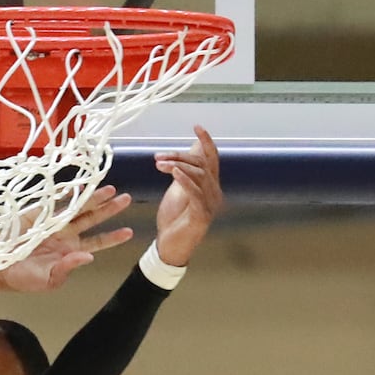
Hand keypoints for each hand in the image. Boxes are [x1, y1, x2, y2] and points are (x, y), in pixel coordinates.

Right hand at [0, 185, 134, 293]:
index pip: (96, 242)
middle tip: (125, 199)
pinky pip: (56, 200)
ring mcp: (53, 222)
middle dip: (109, 209)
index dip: (112, 237)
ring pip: (78, 207)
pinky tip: (80, 183)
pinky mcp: (38, 212)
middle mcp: (65, 234)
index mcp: (70, 251)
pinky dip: (68, 191)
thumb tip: (88, 257)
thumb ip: (67, 268)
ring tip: (109, 189)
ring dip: (93, 198)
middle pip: (92, 220)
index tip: (129, 232)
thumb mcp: (47, 280)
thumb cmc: (22, 278)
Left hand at [153, 126, 222, 265]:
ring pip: (199, 176)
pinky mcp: (202, 215)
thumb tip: (189, 151)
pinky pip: (195, 193)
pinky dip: (185, 181)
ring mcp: (210, 204)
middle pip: (203, 165)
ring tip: (161, 163)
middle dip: (181, 156)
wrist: (170, 247)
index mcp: (210, 185)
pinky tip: (173, 173)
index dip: (206, 141)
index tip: (196, 126)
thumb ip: (183, 172)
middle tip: (160, 156)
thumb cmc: (174, 220)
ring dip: (179, 166)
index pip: (212, 158)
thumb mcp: (178, 191)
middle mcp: (214, 192)